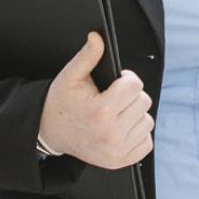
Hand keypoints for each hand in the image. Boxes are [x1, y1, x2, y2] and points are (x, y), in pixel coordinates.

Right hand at [38, 32, 152, 168]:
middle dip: (131, 96)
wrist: (50, 133)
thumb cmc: (61, 103)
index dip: (126, 79)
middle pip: (143, 102)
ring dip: (135, 115)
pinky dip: (137, 133)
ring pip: (147, 121)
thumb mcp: (70, 76)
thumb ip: (88, 55)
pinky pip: (146, 142)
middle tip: (113, 98)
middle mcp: (111, 134)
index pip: (134, 86)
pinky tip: (120, 128)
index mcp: (101, 112)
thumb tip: (98, 37)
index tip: (116, 82)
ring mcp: (117, 150)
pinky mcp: (121, 161)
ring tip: (116, 113)